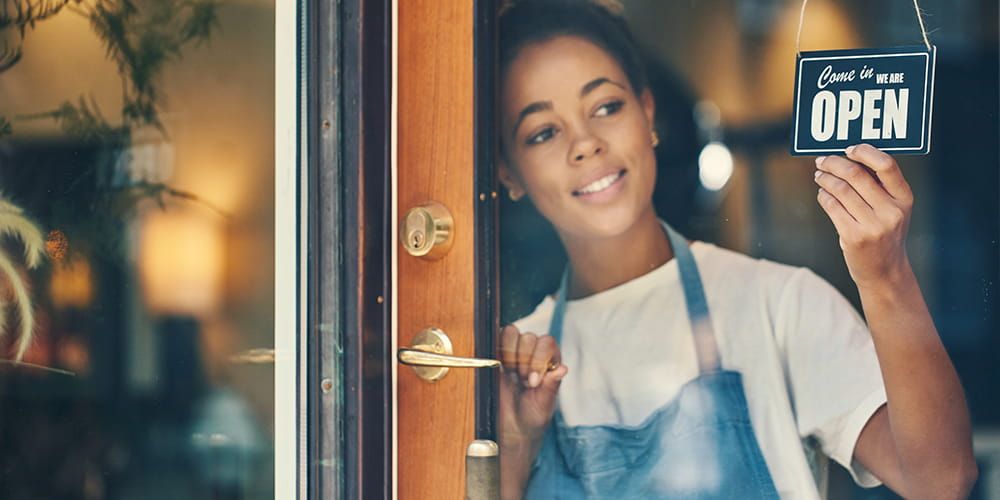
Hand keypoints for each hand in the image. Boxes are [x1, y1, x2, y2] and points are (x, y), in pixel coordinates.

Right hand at [498, 324, 567, 447]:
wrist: (510, 430)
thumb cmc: (532, 417)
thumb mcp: (544, 405)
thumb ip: (552, 386)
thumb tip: (563, 369)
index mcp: (549, 361)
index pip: (547, 342)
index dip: (539, 358)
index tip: (533, 381)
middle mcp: (532, 353)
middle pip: (529, 337)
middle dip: (524, 360)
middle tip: (522, 382)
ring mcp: (512, 353)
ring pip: (511, 333)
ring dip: (510, 355)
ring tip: (511, 375)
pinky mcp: (494, 356)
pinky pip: (494, 340)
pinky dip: (496, 352)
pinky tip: (500, 371)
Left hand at [813, 143, 914, 289]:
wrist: (884, 272)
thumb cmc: (884, 233)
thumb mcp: (893, 209)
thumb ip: (879, 186)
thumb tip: (847, 156)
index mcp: (904, 198)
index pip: (886, 165)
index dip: (865, 152)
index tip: (848, 149)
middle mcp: (891, 211)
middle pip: (857, 174)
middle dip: (834, 163)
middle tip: (822, 160)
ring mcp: (873, 225)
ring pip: (841, 189)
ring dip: (825, 179)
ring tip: (819, 175)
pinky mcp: (854, 237)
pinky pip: (832, 207)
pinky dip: (823, 196)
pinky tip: (822, 193)